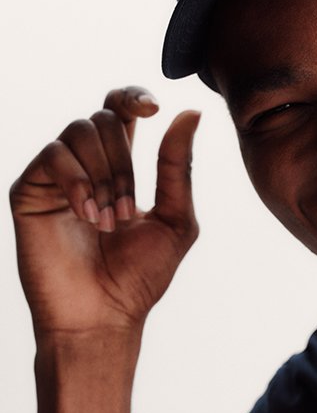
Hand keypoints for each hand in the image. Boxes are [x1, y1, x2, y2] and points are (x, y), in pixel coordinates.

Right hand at [10, 85, 199, 336]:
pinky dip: (78, 181)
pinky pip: (54, 154)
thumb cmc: (139, 277)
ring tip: (108, 222)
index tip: (154, 109)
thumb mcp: (175, 220)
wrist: (102, 315)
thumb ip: (178, 168)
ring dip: (104, 175)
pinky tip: (87, 215)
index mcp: (118, 168)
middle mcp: (85, 165)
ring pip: (79, 131)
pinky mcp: (30, 189)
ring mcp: (55, 176)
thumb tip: (190, 113)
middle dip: (124, 162)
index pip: (120, 110)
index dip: (133, 97)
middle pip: (103, 119)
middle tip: (127, 213)